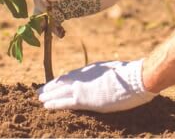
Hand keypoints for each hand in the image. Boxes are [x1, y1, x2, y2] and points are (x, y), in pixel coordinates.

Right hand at [34, 0, 129, 27]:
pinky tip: (61, 33)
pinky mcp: (68, 9)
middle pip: (41, 1)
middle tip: (42, 26)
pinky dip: (56, 26)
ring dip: (47, 23)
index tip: (46, 8)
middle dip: (40, 14)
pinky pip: (57, 18)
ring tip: (52, 33)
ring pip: (48, 12)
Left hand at [37, 59, 155, 112]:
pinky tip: (46, 105)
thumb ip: (105, 74)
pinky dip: (55, 103)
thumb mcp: (114, 70)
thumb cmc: (130, 75)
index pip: (71, 76)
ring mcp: (83, 88)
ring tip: (39, 98)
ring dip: (49, 95)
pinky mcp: (85, 99)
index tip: (54, 83)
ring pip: (60, 91)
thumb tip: (105, 78)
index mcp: (90, 70)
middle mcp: (84, 77)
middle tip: (39, 91)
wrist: (135, 79)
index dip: (61, 81)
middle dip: (50, 87)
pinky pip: (65, 102)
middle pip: (62, 82)